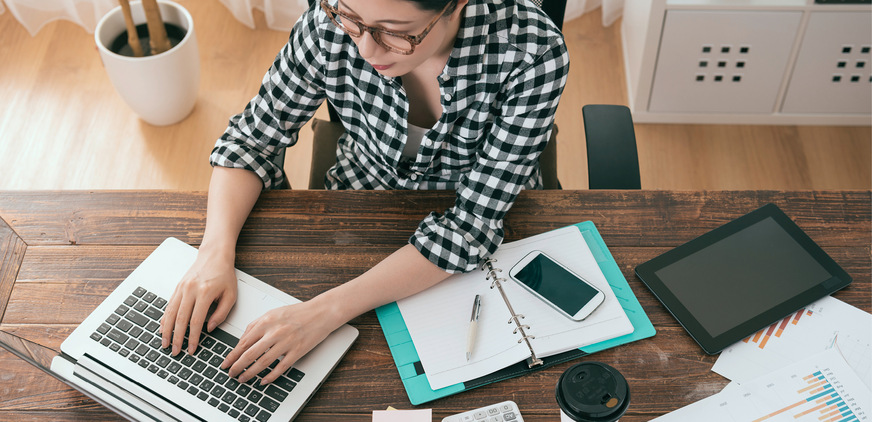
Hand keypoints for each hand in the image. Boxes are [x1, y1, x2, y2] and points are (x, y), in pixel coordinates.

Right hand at [161, 251, 237, 355]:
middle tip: (175, 351)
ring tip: (165, 343)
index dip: (193, 337)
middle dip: (177, 337)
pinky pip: (169, 305)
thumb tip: (209, 328)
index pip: (196, 320)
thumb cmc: (224, 275)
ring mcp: (182, 288)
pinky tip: (163, 328)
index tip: (191, 349)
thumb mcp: (231, 294)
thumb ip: (222, 313)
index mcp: (205, 292)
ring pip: (171, 313)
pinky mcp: (178, 287)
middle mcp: (191, 290)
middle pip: (181, 319)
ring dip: (167, 330)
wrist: (214, 256)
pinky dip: (165, 318)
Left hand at [221, 300, 338, 384]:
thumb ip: (256, 325)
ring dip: (250, 373)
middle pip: (250, 354)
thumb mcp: (273, 313)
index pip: (244, 342)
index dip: (232, 355)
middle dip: (237, 366)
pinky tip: (263, 381)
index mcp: (266, 322)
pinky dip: (270, 376)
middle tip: (231, 374)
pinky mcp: (297, 351)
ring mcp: (286, 343)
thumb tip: (242, 340)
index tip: (226, 363)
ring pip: (263, 362)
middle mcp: (275, 332)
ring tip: (243, 378)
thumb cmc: (297, 313)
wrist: (320, 313)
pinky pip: (281, 368)